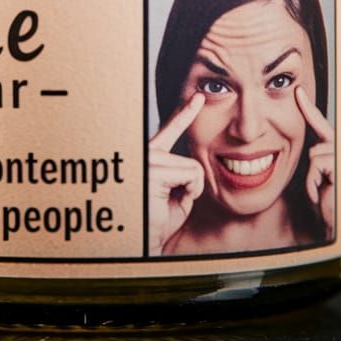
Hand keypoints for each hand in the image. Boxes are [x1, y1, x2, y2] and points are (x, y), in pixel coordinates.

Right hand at [148, 93, 205, 255]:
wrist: (143, 243)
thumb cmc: (157, 224)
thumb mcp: (175, 196)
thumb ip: (184, 176)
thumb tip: (196, 168)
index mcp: (149, 158)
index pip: (169, 131)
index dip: (184, 113)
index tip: (196, 97)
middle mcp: (145, 154)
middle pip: (191, 159)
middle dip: (191, 184)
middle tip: (168, 202)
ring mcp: (146, 159)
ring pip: (193, 167)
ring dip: (189, 190)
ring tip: (165, 203)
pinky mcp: (152, 169)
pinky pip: (192, 174)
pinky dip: (189, 192)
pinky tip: (168, 201)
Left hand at [296, 86, 335, 239]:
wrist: (326, 227)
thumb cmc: (315, 203)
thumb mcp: (307, 177)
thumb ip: (304, 159)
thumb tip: (288, 146)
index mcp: (330, 154)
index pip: (319, 126)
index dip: (309, 109)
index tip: (298, 91)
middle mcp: (340, 156)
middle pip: (317, 143)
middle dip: (312, 160)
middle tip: (311, 178)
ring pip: (315, 153)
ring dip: (310, 176)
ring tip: (315, 191)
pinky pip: (318, 164)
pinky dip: (313, 182)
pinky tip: (317, 196)